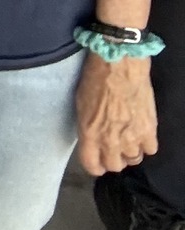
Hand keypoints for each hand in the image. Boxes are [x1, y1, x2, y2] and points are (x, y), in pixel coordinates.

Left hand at [76, 51, 156, 173]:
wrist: (119, 63)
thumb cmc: (95, 77)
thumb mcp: (80, 103)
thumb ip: (87, 126)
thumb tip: (92, 136)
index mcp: (89, 134)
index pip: (91, 165)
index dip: (94, 165)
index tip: (96, 161)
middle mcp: (111, 141)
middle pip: (114, 166)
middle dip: (112, 159)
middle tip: (112, 148)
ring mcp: (132, 138)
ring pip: (133, 160)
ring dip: (129, 152)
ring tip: (127, 140)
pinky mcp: (149, 130)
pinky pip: (150, 149)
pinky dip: (145, 144)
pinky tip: (141, 133)